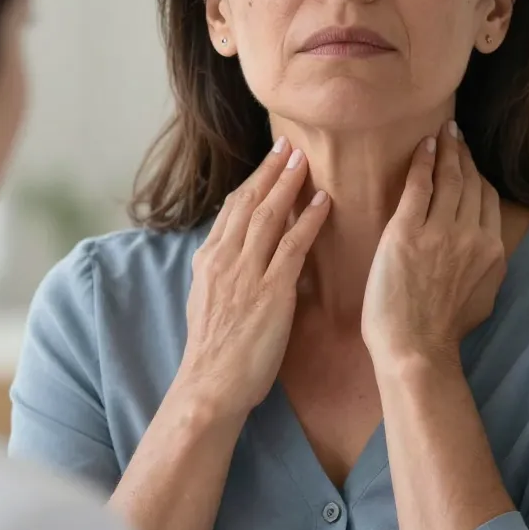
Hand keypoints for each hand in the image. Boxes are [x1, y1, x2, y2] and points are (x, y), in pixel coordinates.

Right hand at [176, 138, 330, 417]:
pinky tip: (323, 202)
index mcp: (209, 259)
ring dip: (288, 184)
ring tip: (304, 159)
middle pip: (250, 202)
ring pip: (269, 216)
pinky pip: (293, 246)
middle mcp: (225, 258)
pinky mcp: (271, 291)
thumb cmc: (212, 351)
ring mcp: (247, 273)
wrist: (210, 385)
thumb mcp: (205, 300)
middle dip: (270, 171)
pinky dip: (308, 220)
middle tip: (288, 144)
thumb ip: (220, 272)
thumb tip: (231, 252)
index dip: (252, 181)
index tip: (268, 161)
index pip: (232, 209)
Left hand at [361, 121, 506, 371]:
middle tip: (456, 133)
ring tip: (444, 132)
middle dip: (464, 153)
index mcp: (492, 251)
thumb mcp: (483, 298)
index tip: (470, 159)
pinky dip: (424, 161)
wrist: (415, 348)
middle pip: (472, 182)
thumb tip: (485, 250)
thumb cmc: (442, 331)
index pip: (488, 199)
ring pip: (449, 178)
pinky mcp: (407, 231)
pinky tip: (425, 145)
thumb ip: (487, 266)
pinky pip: (420, 185)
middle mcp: (471, 235)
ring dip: (447, 149)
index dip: (479, 174)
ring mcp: (440, 232)